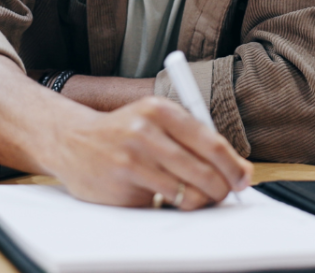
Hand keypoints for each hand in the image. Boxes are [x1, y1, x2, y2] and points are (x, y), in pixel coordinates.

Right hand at [44, 96, 253, 210]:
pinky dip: (169, 205)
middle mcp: (145, 131)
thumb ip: (195, 139)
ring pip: (186, 194)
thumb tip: (240, 170)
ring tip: (195, 196)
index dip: (233, 167)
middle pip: (203, 172)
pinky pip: (160, 204)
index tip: (243, 179)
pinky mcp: (121, 186)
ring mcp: (131, 160)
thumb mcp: (156, 120)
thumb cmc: (123, 131)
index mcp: (160, 109)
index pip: (211, 143)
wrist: (72, 139)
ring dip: (198, 201)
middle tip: (222, 193)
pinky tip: (161, 194)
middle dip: (220, 189)